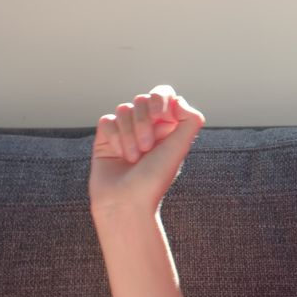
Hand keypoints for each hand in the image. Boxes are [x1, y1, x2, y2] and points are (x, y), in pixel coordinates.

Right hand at [89, 85, 205, 213]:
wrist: (126, 202)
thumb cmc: (154, 179)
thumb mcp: (181, 147)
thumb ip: (190, 119)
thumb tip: (177, 100)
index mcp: (168, 127)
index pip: (163, 94)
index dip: (160, 98)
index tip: (160, 115)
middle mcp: (147, 127)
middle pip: (142, 99)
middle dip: (144, 122)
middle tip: (147, 148)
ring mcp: (125, 131)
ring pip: (123, 109)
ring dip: (129, 134)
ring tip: (133, 158)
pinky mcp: (106, 139)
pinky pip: (107, 120)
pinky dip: (114, 137)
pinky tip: (119, 155)